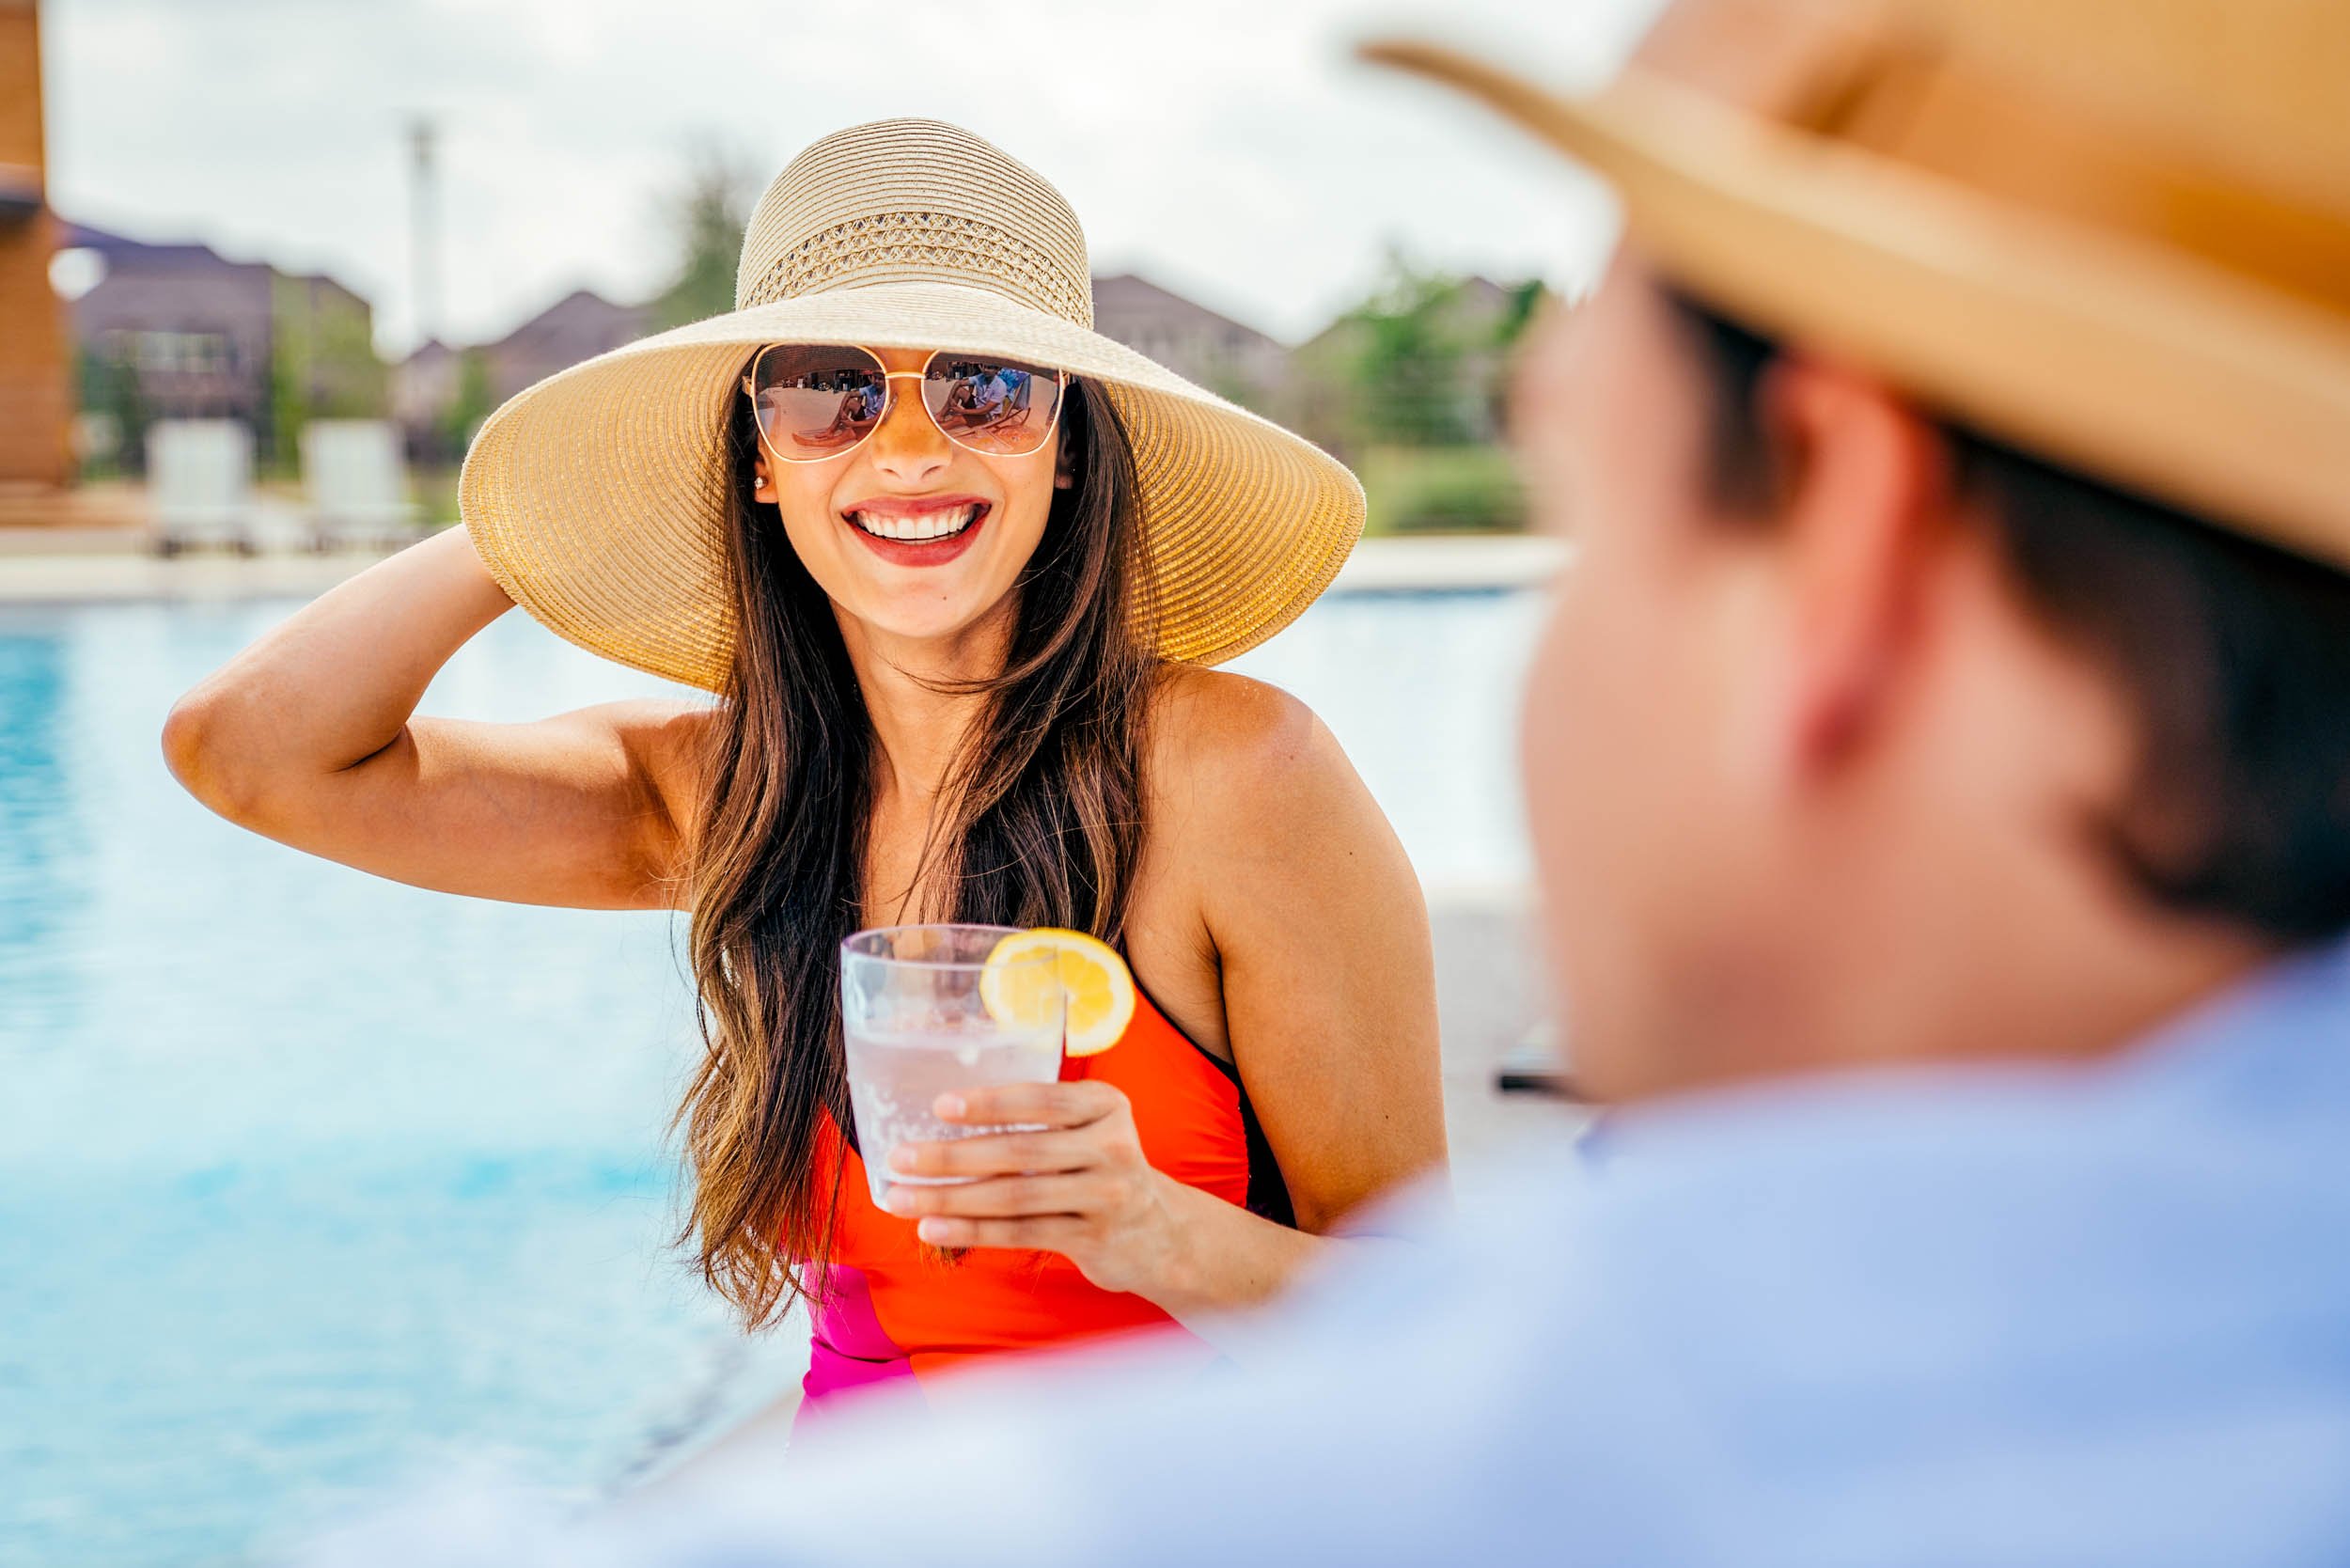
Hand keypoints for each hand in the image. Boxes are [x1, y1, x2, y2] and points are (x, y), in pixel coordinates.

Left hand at [882, 1080, 1183, 1295]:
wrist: (1162, 1232)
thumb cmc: (1100, 1169)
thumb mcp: (1089, 1129)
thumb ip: (1039, 1119)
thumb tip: (941, 1117)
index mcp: (1106, 1105)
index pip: (1042, 1099)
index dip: (990, 1103)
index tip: (939, 1106)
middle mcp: (1112, 1146)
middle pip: (1021, 1152)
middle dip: (953, 1156)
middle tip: (900, 1157)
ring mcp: (1106, 1195)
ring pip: (1016, 1197)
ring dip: (951, 1198)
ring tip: (903, 1198)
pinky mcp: (1094, 1238)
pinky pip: (1022, 1233)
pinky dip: (973, 1231)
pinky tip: (933, 1229)